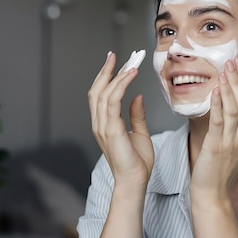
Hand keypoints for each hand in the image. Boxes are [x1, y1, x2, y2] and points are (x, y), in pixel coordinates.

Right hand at [88, 52, 153, 187]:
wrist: (135, 182)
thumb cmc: (137, 163)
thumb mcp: (140, 134)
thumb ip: (136, 116)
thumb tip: (137, 97)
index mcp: (104, 124)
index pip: (100, 95)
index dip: (106, 76)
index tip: (115, 61)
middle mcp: (99, 123)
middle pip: (97, 90)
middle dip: (106, 70)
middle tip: (117, 55)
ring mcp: (102, 127)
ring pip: (104, 93)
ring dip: (116, 74)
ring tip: (129, 62)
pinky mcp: (111, 130)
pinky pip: (113, 101)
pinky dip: (121, 85)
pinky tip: (131, 75)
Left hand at [190, 56, 237, 196]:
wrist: (213, 193)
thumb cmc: (222, 168)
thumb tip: (236, 100)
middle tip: (233, 61)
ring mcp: (235, 142)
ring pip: (237, 107)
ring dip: (231, 86)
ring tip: (225, 70)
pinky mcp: (219, 146)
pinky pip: (221, 120)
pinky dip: (219, 102)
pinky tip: (217, 89)